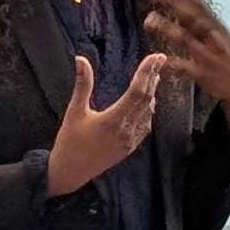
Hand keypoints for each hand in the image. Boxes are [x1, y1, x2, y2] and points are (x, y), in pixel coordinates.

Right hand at [45, 53, 165, 195]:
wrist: (71, 171)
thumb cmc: (70, 141)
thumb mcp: (74, 111)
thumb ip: (82, 85)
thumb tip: (80, 59)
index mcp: (113, 120)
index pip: (137, 92)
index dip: (147, 72)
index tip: (155, 57)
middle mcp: (126, 130)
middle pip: (146, 99)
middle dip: (153, 77)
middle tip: (159, 59)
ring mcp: (130, 140)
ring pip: (148, 112)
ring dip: (152, 92)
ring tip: (154, 75)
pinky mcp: (130, 147)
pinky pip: (145, 124)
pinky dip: (148, 109)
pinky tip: (147, 101)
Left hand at [144, 0, 229, 132]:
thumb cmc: (229, 58)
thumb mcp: (223, 34)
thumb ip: (205, 18)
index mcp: (218, 26)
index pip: (201, 3)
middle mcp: (214, 38)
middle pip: (193, 16)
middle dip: (175, 4)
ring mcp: (209, 55)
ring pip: (186, 39)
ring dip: (167, 29)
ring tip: (149, 21)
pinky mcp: (204, 74)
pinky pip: (186, 67)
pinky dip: (173, 63)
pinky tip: (161, 59)